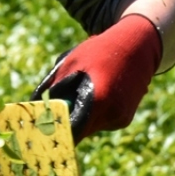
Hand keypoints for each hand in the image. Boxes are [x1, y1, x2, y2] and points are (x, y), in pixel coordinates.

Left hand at [30, 14, 162, 141]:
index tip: (40, 130)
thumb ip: (52, 88)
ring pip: (88, 126)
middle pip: (79, 130)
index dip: (54, 131)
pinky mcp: (125, 118)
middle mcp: (113, 115)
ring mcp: (120, 119)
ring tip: (86, 88)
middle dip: (65, 121)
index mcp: (99, 101)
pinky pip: (100, 121)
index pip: (71, 131)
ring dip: (79, 114)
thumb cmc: (100, 50)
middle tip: (53, 108)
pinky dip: (92, 111)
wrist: (139, 45)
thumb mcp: (70, 63)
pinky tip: (98, 91)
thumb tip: (35, 107)